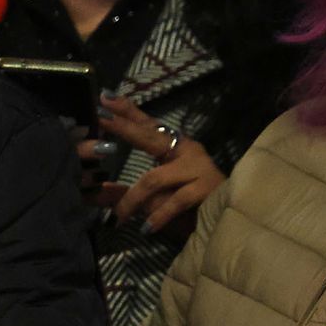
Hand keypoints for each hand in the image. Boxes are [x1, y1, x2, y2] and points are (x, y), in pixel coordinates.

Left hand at [80, 93, 223, 236]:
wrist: (230, 222)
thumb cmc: (190, 208)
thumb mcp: (153, 199)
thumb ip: (124, 194)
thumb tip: (95, 192)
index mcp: (175, 149)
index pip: (147, 126)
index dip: (127, 112)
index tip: (104, 97)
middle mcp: (187, 152)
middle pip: (150, 136)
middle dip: (124, 127)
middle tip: (100, 116)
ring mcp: (198, 169)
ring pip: (153, 179)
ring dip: (133, 200)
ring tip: (118, 217)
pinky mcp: (207, 189)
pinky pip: (174, 201)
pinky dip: (157, 216)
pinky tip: (146, 228)